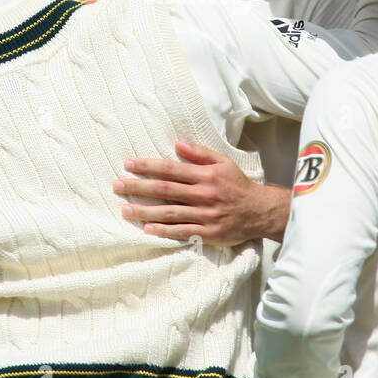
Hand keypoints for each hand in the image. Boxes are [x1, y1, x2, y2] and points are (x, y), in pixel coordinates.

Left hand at [113, 140, 289, 245]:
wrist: (260, 211)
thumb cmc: (238, 185)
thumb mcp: (223, 162)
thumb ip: (200, 153)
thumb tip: (177, 144)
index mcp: (205, 175)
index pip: (170, 169)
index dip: (147, 166)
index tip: (128, 165)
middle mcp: (203, 194)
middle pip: (164, 190)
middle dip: (138, 187)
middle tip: (117, 186)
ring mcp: (205, 214)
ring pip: (169, 212)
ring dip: (145, 211)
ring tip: (125, 209)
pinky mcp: (208, 233)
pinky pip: (182, 231)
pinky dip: (164, 231)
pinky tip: (147, 229)